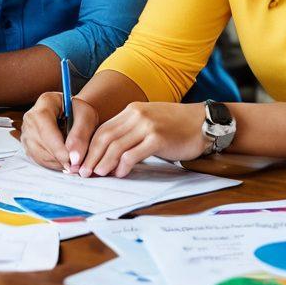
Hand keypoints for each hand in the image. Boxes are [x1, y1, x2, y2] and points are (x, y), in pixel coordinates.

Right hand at [20, 92, 98, 171]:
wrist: (75, 114)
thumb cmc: (80, 113)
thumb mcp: (87, 117)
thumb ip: (81, 136)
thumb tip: (73, 158)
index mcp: (45, 103)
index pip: (46, 129)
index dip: (58, 148)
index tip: (73, 161)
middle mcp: (31, 117)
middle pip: (41, 144)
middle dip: (61, 157)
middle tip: (78, 163)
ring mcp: (26, 131)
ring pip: (40, 155)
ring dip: (58, 162)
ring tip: (72, 157)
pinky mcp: (27, 144)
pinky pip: (39, 160)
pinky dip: (54, 164)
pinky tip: (64, 158)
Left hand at [79, 102, 207, 177]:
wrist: (203, 122)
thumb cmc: (176, 126)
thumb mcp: (149, 122)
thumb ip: (130, 133)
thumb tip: (109, 154)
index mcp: (132, 110)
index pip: (103, 129)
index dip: (89, 146)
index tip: (81, 161)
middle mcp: (137, 114)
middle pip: (105, 137)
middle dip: (91, 156)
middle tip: (83, 172)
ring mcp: (147, 125)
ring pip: (116, 146)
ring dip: (103, 162)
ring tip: (97, 174)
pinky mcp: (158, 138)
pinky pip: (133, 154)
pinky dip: (123, 166)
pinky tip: (120, 173)